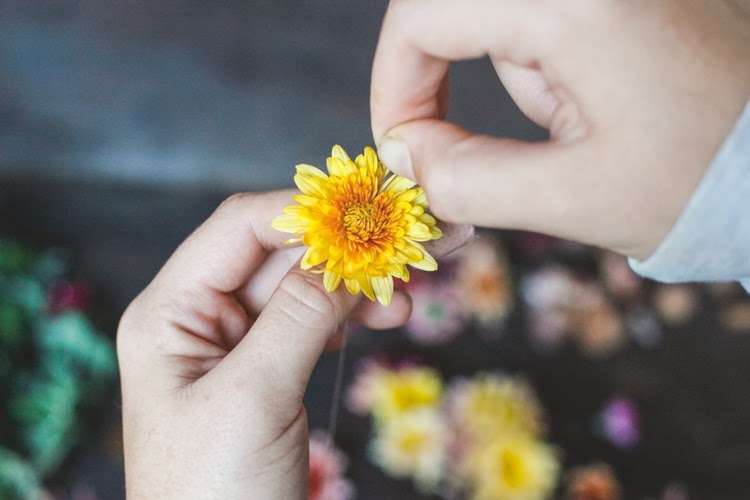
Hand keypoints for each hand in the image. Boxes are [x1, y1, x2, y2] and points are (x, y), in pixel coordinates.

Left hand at [117, 191, 413, 498]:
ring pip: (302, 288)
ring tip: (410, 289)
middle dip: (343, 247)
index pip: (239, 228)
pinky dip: (350, 315)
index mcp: (170, 312)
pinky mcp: (266, 371)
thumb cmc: (213, 491)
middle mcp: (198, 318)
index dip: (305, 212)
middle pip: (277, 254)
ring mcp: (234, 345)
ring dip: (356, 283)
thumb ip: (298, 317)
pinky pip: (312, 324)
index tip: (368, 210)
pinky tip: (384, 315)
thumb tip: (346, 253)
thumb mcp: (253, 398)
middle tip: (410, 239)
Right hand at [371, 0, 749, 259]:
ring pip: (500, 18)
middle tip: (479, 149)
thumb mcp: (575, 198)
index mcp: (573, 2)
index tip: (403, 149)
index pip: (424, 15)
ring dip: (518, 81)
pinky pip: (543, 18)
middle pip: (455, 8)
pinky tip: (603, 103)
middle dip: (448, 85)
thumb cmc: (704, 181)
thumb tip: (406, 158)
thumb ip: (468, 182)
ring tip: (585, 128)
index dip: (395, 85)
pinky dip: (545, 66)